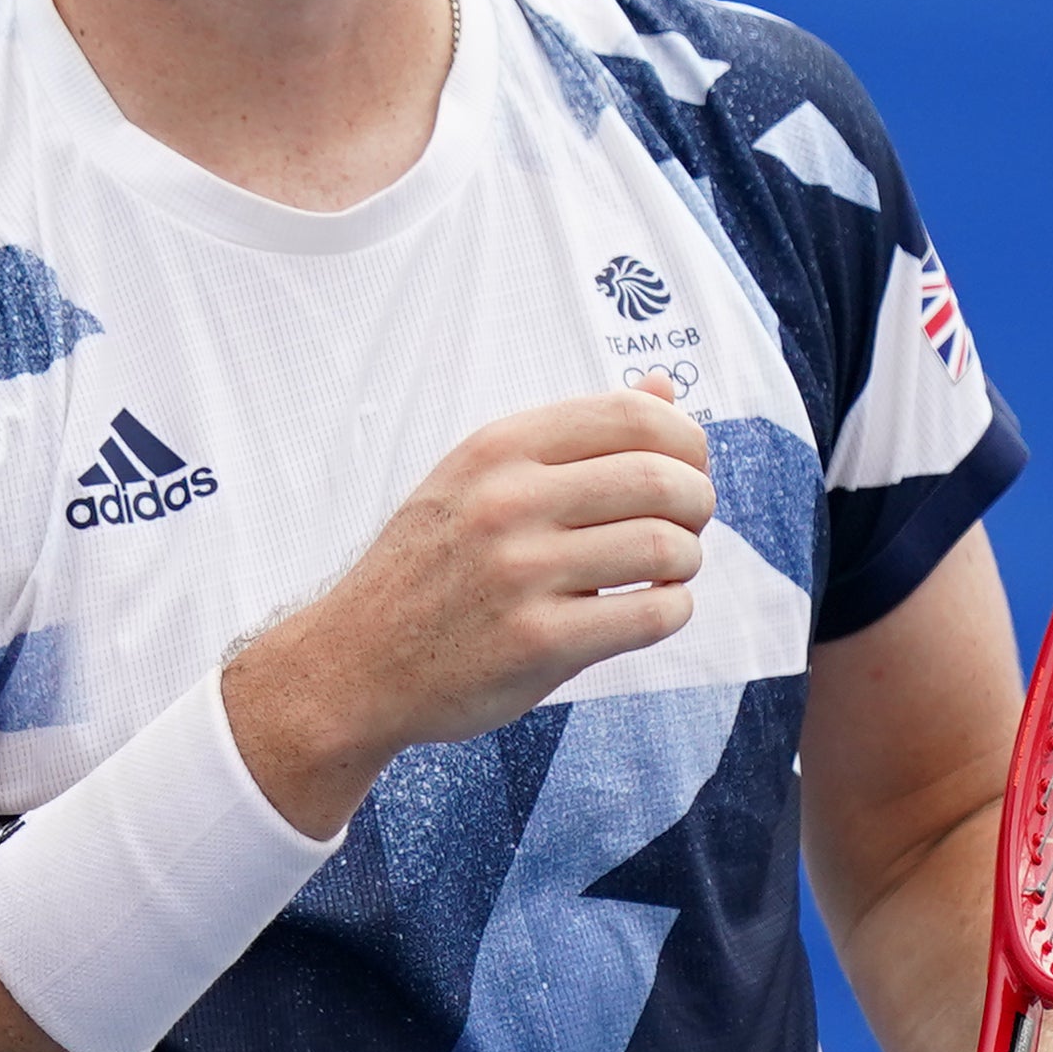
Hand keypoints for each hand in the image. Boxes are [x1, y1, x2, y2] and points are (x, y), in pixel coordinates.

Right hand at [226, 389, 718, 834]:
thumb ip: (574, 438)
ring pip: (667, 548)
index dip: (685, 441)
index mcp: (498, 448)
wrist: (354, 663)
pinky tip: (650, 611)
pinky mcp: (536, 643)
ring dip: (687, 561)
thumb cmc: (431, 568)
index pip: (633, 415)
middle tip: (688, 527)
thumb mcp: (481, 480)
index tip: (684, 471)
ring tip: (668, 573)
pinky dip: (672, 611)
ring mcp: (519, 573)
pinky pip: (652, 615)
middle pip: (662, 479)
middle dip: (698, 503)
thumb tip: (666, 388)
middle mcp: (507, 501)